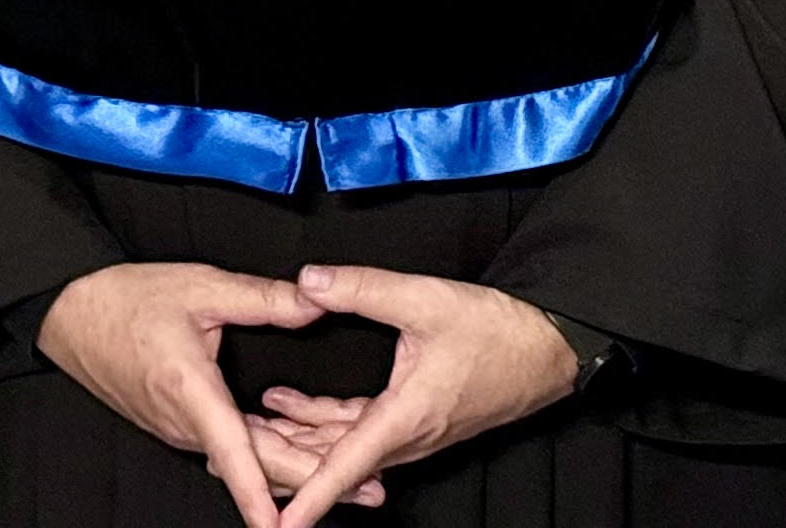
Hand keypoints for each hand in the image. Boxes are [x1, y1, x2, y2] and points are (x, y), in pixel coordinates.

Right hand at [37, 263, 323, 527]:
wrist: (72, 316)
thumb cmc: (128, 300)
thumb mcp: (199, 287)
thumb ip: (261, 298)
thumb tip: (314, 301)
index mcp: (192, 391)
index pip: (236, 452)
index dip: (261, 493)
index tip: (284, 527)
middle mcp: (187, 423)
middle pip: (256, 466)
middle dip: (313, 481)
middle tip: (369, 489)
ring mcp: (182, 428)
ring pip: (247, 460)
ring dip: (295, 468)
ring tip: (349, 475)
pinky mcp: (181, 424)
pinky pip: (232, 449)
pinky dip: (269, 452)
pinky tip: (299, 448)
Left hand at [258, 263, 580, 527]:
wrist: (545, 349)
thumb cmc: (495, 331)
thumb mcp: (424, 300)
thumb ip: (362, 289)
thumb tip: (308, 282)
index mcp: (406, 418)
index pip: (345, 466)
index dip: (309, 495)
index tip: (279, 522)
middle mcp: (408, 437)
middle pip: (337, 463)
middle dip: (289, 462)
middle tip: (240, 453)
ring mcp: (414, 434)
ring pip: (347, 449)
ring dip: (304, 439)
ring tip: (259, 419)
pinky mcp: (419, 422)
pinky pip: (363, 436)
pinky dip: (329, 426)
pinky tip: (302, 407)